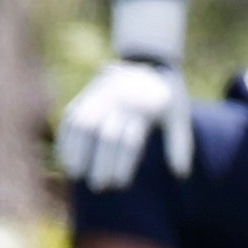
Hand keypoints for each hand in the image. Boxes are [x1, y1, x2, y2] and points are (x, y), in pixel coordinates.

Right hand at [55, 60, 191, 192]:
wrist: (150, 61)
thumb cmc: (166, 97)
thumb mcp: (179, 116)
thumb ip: (179, 144)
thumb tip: (181, 175)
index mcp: (144, 107)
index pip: (130, 140)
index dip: (122, 164)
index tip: (120, 184)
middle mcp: (120, 101)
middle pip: (106, 136)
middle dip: (100, 163)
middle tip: (99, 186)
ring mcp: (100, 97)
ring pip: (83, 125)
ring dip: (77, 152)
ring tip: (77, 175)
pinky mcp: (86, 96)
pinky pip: (70, 117)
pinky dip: (66, 138)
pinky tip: (67, 158)